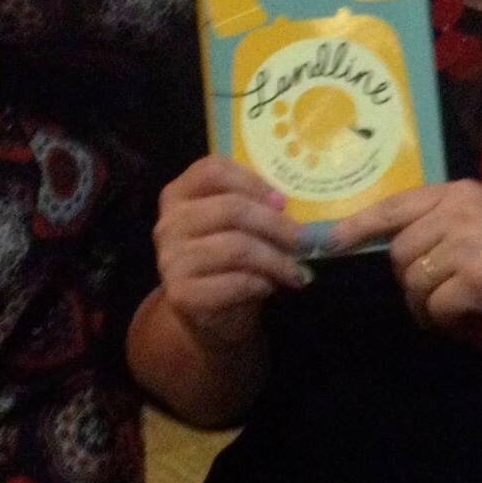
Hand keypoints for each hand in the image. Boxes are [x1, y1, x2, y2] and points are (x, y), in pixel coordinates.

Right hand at [154, 155, 306, 349]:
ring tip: (295, 271)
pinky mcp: (181, 293)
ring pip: (236, 247)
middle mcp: (169, 223)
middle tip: (304, 240)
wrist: (207, 312)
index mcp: (179, 194)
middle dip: (276, 224)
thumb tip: (312, 214)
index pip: (212, 170)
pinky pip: (233, 282)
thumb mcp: (242, 225)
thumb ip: (264, 208)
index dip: (252, 181)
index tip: (283, 200)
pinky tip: (270, 286)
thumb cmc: (229, 259)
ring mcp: (170, 259)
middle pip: (231, 208)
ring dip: (275, 260)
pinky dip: (260, 283)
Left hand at [332, 181, 481, 339]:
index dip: (358, 226)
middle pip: (400, 253)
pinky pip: (437, 308)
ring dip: (430, 308)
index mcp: (459, 193)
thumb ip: (444, 225)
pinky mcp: (474, 278)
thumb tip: (396, 251)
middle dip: (412, 282)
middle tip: (442, 297)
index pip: (394, 205)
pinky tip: (472, 322)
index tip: (329, 242)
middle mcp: (458, 210)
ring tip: (459, 312)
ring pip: (415, 284)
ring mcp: (466, 243)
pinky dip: (449, 323)